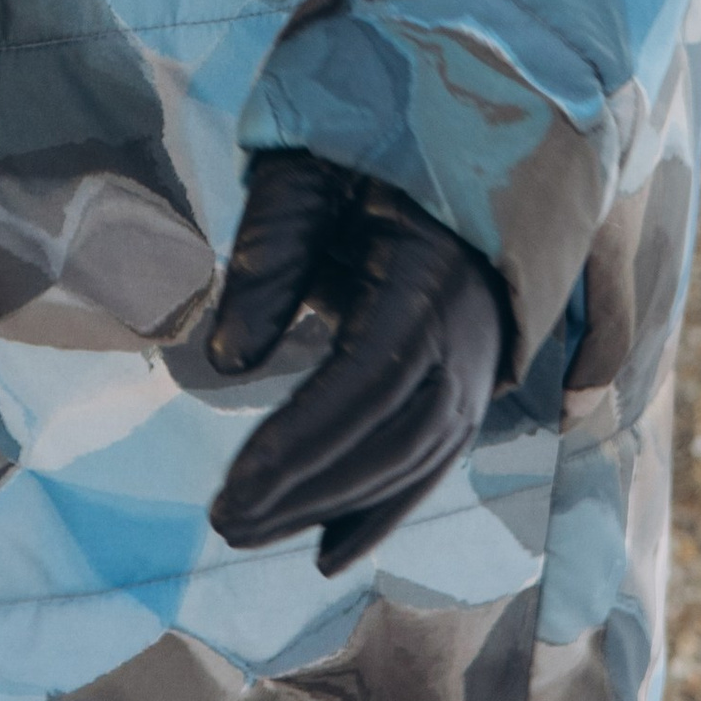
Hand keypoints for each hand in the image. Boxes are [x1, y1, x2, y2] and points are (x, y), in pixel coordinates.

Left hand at [205, 153, 508, 573]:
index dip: (304, 441)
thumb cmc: (364, 156)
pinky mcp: (469, 391)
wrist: (452, 147)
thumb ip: (270, 256)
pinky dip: (379, 513)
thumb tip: (227, 363)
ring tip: (246, 531)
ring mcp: (478, 372)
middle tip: (222, 521)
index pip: (369, 381)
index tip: (234, 487)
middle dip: (307, 490)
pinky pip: (429, 466)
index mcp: (431, 278)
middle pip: (392, 439)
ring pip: (411, 464)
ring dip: (330, 509)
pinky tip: (323, 554)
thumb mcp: (307, 178)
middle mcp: (470, 339)